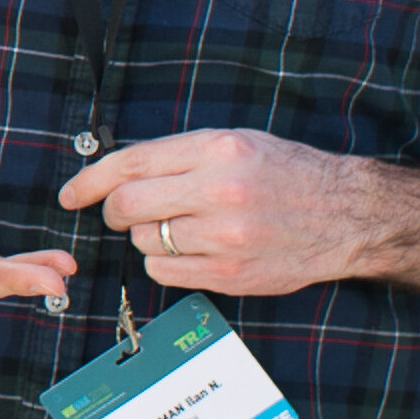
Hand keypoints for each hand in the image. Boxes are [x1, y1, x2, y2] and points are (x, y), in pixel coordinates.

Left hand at [57, 128, 381, 301]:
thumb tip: (115, 174)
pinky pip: (165, 271)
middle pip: (128, 206)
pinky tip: (191, 250)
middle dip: (114, 211)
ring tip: (182, 226)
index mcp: (217, 149)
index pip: (130, 164)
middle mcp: (219, 192)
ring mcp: (225, 238)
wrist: (347, 214)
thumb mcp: (235, 143)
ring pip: (145, 240)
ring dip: (148, 235)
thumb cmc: (287, 173)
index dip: (90, 180)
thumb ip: (178, 156)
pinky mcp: (231, 275)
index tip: (72, 194)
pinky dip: (165, 262)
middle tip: (124, 213)